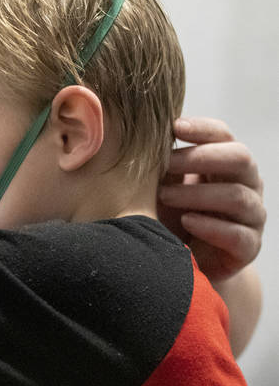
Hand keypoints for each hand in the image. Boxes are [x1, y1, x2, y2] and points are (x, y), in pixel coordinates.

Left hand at [158, 117, 265, 281]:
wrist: (183, 259)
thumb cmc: (170, 212)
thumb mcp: (163, 183)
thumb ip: (160, 161)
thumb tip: (133, 134)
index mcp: (226, 162)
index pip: (223, 135)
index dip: (202, 128)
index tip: (174, 126)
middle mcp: (247, 184)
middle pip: (240, 158)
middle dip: (200, 158)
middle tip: (165, 164)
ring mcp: (252, 215)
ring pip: (237, 196)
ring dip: (197, 194)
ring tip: (163, 195)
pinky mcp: (248, 246)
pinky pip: (237, 234)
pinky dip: (210, 226)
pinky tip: (186, 221)